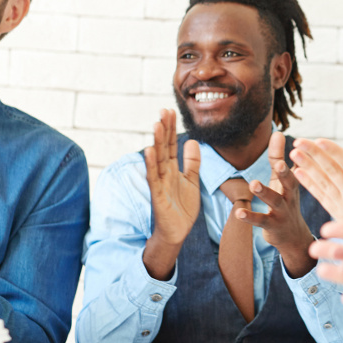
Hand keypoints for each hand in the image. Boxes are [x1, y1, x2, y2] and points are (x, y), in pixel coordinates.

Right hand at [143, 109, 199, 279]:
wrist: (177, 232)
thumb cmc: (182, 207)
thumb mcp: (191, 181)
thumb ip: (192, 162)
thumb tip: (192, 141)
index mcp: (172, 169)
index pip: (171, 145)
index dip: (171, 129)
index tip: (170, 111)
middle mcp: (164, 173)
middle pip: (163, 148)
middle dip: (164, 130)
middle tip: (163, 110)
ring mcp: (159, 184)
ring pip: (157, 160)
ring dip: (156, 142)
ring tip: (156, 124)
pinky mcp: (157, 196)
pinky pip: (153, 178)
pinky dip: (151, 165)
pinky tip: (149, 151)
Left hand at [237, 131, 316, 277]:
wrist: (293, 237)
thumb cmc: (286, 202)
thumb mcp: (283, 181)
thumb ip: (278, 158)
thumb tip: (277, 133)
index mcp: (293, 185)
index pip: (293, 169)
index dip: (295, 159)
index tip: (294, 146)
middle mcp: (290, 198)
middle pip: (290, 184)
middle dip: (285, 174)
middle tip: (280, 164)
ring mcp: (282, 213)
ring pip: (275, 202)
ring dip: (265, 193)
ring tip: (254, 184)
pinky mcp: (272, 226)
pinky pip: (260, 221)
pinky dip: (250, 217)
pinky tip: (238, 212)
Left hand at [290, 138, 342, 220]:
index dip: (334, 152)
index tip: (319, 140)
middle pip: (332, 172)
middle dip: (314, 155)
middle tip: (297, 140)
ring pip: (323, 183)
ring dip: (308, 167)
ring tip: (293, 153)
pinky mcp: (339, 214)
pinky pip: (322, 196)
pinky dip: (309, 184)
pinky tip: (298, 172)